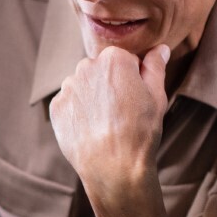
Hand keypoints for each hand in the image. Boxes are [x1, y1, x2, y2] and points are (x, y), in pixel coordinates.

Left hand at [49, 45, 169, 205]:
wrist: (114, 167)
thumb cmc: (140, 132)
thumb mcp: (157, 96)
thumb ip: (155, 67)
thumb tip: (159, 49)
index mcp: (114, 58)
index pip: (124, 60)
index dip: (133, 80)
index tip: (135, 99)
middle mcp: (87, 66)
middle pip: (100, 71)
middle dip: (110, 85)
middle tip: (121, 113)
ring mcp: (69, 87)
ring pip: (83, 87)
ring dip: (92, 99)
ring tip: (105, 124)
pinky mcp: (57, 107)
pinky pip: (69, 104)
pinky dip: (78, 114)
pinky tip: (91, 130)